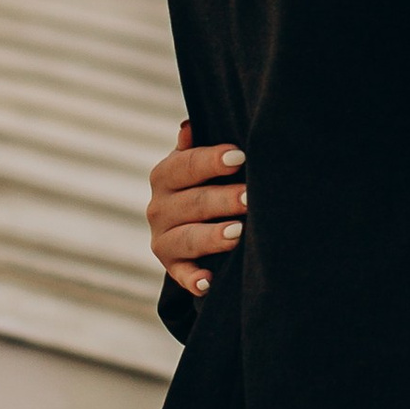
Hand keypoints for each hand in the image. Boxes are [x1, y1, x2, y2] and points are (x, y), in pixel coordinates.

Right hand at [149, 121, 246, 297]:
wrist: (195, 221)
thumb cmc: (207, 180)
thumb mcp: (199, 162)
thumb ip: (195, 148)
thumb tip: (188, 126)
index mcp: (165, 176)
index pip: (185, 165)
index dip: (211, 160)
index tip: (240, 156)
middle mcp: (159, 208)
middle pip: (192, 202)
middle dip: (222, 199)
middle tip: (250, 196)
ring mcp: (163, 240)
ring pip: (187, 238)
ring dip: (211, 237)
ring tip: (238, 233)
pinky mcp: (173, 267)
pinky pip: (181, 276)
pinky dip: (193, 280)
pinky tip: (208, 282)